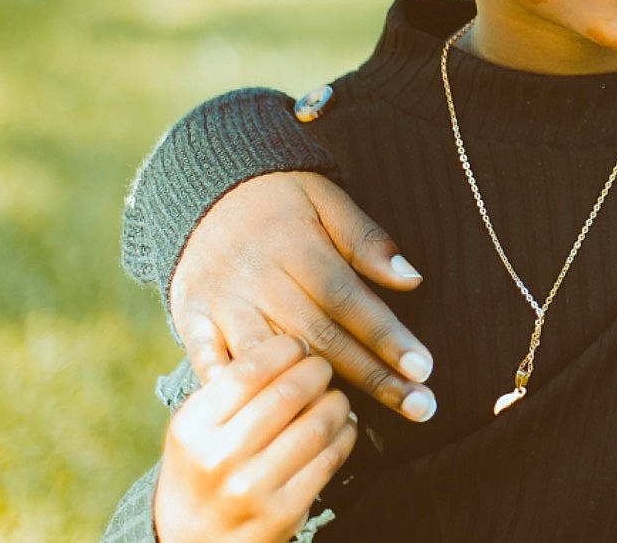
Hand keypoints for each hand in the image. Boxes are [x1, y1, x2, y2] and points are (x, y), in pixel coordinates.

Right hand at [154, 334, 356, 542]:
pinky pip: (331, 457)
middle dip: (318, 370)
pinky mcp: (284, 513)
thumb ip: (231, 388)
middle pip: (291, 391)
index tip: (297, 346)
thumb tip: (290, 343)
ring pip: (318, 422)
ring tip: (333, 398)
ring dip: (337, 402)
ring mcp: (253, 489)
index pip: (250, 368)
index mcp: (193, 428)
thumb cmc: (201, 470)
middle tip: (322, 368)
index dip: (286, 348)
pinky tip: (340, 429)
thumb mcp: (195, 428)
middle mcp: (220, 458)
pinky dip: (345, 434)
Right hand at [173, 172, 437, 421]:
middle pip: (320, 338)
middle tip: (419, 407)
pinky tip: (276, 424)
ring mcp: (222, 305)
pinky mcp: (192, 323)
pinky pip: (212, 367)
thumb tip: (412, 279)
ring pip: (270, 360)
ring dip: (312, 395)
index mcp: (296, 248)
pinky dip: (243, 397)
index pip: (349, 300)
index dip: (387, 336)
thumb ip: (367, 241)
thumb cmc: (282, 200)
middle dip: (371, 377)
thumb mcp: (328, 200)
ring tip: (357, 423)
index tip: (424, 369)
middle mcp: (257, 280)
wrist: (203, 193)